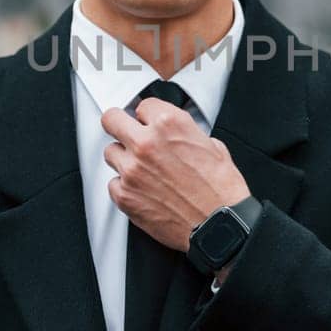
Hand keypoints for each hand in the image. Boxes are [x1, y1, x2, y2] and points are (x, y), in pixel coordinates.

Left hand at [100, 96, 250, 252]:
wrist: (218, 226)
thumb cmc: (220, 190)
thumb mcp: (212, 146)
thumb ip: (186, 133)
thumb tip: (175, 134)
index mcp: (170, 124)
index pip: (142, 105)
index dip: (148, 116)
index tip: (149, 123)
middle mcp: (146, 143)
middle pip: (111, 119)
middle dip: (120, 125)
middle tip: (127, 134)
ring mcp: (132, 170)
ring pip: (110, 152)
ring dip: (124, 158)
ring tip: (143, 169)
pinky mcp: (125, 196)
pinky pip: (113, 183)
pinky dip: (125, 186)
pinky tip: (143, 191)